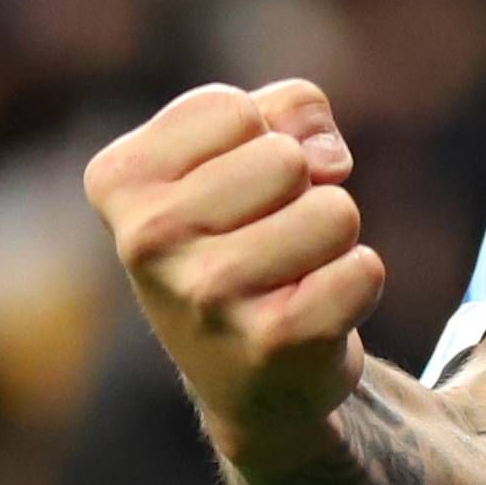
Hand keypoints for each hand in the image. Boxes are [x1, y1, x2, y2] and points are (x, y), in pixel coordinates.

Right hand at [91, 81, 387, 462]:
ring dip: (332, 237)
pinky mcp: (274, 341)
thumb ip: (288, 110)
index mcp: (121, 180)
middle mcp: (148, 240)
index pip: (232, 110)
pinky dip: (358, 283)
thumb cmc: (242, 237)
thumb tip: (327, 159)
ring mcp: (207, 296)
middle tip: (271, 237)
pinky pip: (364, 270)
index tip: (239, 188)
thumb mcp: (242, 152)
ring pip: (334, 211)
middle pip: (286, 159)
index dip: (262, 138)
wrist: (248, 374)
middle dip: (302, 188)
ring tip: (292, 273)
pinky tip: (315, 311)